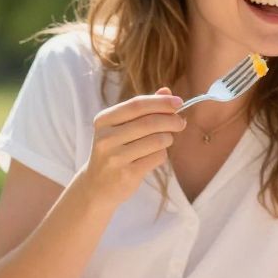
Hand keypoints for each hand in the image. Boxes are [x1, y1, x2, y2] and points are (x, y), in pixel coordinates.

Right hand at [74, 89, 185, 205]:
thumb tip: (167, 92)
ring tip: (165, 140)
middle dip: (171, 120)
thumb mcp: (121, 127)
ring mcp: (115, 157)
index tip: (179, 102)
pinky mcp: (127, 174)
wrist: (96, 186)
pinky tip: (155, 156)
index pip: (137, 105)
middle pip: (150, 122)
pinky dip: (162, 154)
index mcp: (104, 120)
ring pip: (157, 140)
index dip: (161, 102)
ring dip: (168, 139)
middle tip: (180, 123)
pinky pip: (157, 157)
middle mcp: (106, 137)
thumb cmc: (113, 151)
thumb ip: (142, 109)